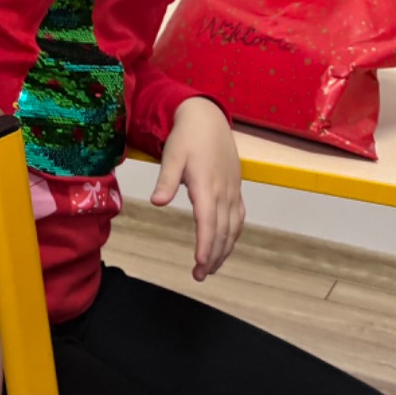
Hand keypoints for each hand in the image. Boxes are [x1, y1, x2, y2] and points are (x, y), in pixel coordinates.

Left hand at [151, 98, 244, 281]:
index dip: (206, 246)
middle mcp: (223, 192)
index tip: (200, 264)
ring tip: (211, 267)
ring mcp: (232, 191)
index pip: (208, 223)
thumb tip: (157, 202)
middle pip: (222, 232)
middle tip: (200, 275)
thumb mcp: (172, 155)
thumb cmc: (187, 137)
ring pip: (232, 228)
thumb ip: (166, 180)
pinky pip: (238, 218)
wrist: (207, 118)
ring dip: (224, 249)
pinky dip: (232, 235)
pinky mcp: (235, 189)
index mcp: (207, 186)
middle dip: (213, 256)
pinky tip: (226, 243)